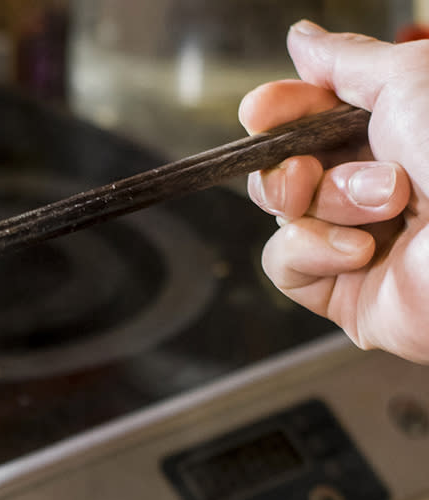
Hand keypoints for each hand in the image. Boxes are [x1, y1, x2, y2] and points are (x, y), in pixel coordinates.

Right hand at [239, 21, 428, 361]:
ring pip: (287, 212)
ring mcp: (357, 242)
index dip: (283, 110)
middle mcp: (377, 190)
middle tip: (307, 169)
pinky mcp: (341, 292)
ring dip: (326, 202)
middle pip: (287, 167)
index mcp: (398, 136)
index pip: (316, 118)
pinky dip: (313, 251)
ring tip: (386, 204)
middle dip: (290, 163)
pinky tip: (362, 252)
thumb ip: (347, 61)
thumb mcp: (407, 80)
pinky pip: (285, 263)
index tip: (260, 110)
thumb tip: (303, 39)